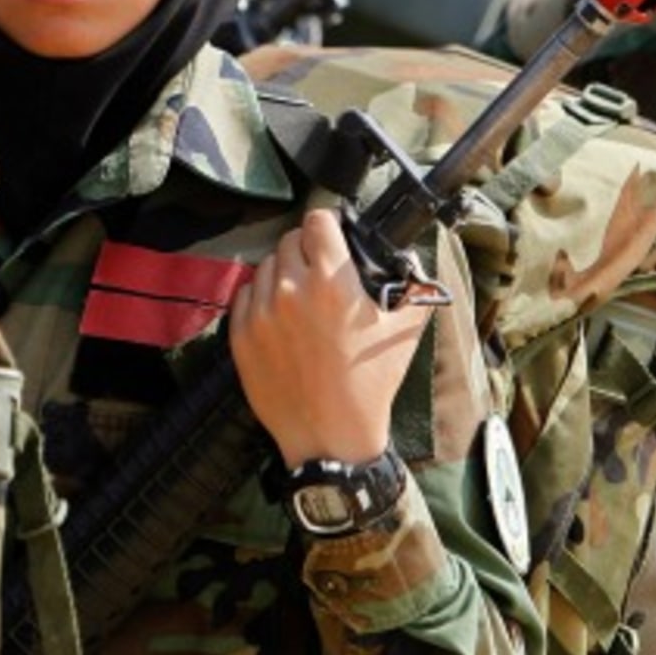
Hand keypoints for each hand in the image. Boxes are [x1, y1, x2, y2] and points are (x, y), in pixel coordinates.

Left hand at [231, 208, 430, 467]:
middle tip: (322, 275)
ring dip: (283, 275)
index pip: (318, 219)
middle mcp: (290, 289)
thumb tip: (415, 263)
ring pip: (265, 266)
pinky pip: (244, 295)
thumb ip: (413, 288)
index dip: (329, 225)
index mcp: (331, 281)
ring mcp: (261, 312)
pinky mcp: (240, 334)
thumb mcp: (405, 331)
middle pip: (289, 240)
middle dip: (308, 251)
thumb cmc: (370, 384)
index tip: (334, 237)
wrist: (331, 437)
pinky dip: (261, 300)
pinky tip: (281, 321)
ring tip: (302, 301)